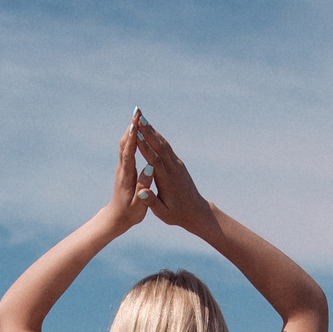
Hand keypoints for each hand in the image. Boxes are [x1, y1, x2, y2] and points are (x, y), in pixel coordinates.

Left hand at [102, 116, 150, 232]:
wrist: (116, 218)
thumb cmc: (129, 214)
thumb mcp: (138, 204)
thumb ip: (143, 187)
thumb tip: (148, 169)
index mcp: (127, 177)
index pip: (129, 153)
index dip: (132, 138)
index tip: (135, 123)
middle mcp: (123, 169)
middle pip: (125, 143)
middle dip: (131, 127)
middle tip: (137, 111)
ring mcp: (123, 168)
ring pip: (125, 144)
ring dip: (131, 129)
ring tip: (138, 115)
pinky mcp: (125, 168)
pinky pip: (128, 148)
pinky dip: (132, 137)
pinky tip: (137, 129)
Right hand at [132, 113, 213, 231]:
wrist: (196, 212)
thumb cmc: (177, 214)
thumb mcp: (163, 213)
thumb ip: (152, 202)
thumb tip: (141, 192)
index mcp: (167, 180)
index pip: (154, 160)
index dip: (145, 147)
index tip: (135, 134)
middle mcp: (173, 169)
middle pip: (159, 146)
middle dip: (148, 131)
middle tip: (138, 117)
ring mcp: (177, 164)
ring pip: (163, 144)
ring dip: (152, 131)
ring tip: (142, 117)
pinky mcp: (178, 164)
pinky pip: (166, 147)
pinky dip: (158, 137)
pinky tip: (151, 130)